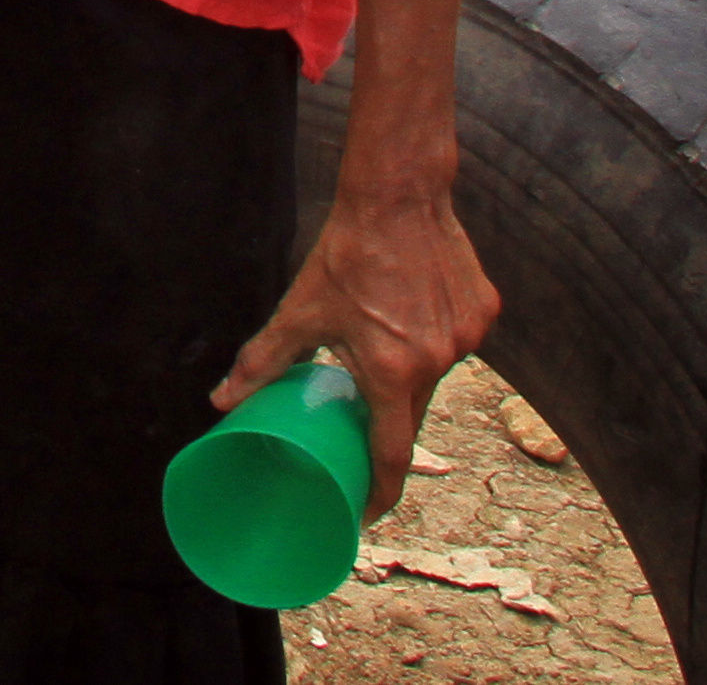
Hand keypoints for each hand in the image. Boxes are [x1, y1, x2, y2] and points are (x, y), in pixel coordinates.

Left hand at [214, 174, 497, 515]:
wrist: (398, 195)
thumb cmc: (345, 255)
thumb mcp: (299, 311)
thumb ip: (263, 361)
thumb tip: (222, 401)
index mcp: (392, 372)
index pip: (391, 454)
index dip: (380, 491)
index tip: (367, 512)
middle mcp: (436, 362)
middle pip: (412, 415)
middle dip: (388, 426)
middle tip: (362, 426)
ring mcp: (466, 339)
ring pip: (435, 375)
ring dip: (409, 371)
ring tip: (384, 339)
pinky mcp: (484, 314)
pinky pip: (456, 343)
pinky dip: (433, 338)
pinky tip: (413, 309)